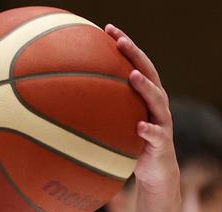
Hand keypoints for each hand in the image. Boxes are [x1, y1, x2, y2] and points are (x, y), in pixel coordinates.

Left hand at [106, 24, 179, 194]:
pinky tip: (139, 127)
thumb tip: (58, 102)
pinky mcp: (163, 144)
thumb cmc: (129, 144)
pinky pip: (156, 136)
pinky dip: (148, 130)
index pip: (136, 64)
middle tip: (120, 41)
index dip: (125, 46)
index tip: (108, 29)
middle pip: (149, 73)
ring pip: (157, 100)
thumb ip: (98, 111)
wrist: (154, 173)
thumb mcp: (113, 124)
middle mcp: (156, 104)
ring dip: (145, 87)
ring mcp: (162, 122)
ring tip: (132, 76)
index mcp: (145, 96)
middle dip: (135, 55)